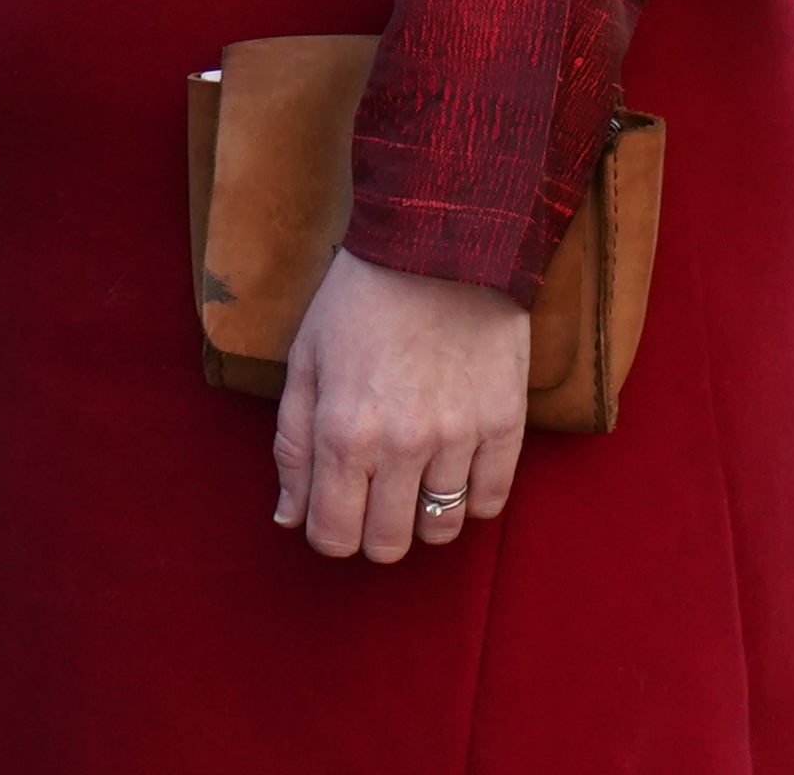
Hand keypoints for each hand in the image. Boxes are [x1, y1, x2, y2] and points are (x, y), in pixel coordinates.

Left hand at [272, 247, 528, 562]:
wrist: (437, 248)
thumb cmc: (357, 302)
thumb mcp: (304, 362)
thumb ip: (293, 445)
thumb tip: (289, 516)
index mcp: (343, 432)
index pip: (334, 534)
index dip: (327, 536)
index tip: (330, 517)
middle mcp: (402, 447)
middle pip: (388, 545)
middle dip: (372, 534)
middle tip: (371, 499)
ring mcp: (459, 440)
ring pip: (441, 530)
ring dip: (422, 516)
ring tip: (413, 479)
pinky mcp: (505, 426)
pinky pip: (490, 503)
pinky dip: (469, 500)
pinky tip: (453, 470)